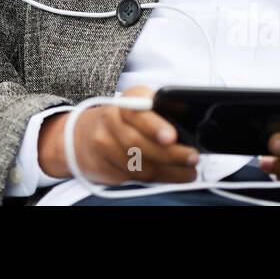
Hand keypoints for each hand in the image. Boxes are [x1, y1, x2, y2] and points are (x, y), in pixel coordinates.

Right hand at [37, 85, 199, 185]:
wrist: (85, 136)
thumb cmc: (127, 120)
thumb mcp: (144, 107)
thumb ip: (164, 113)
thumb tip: (193, 129)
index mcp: (127, 100)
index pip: (137, 109)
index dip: (153, 124)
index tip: (172, 136)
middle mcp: (112, 119)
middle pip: (138, 142)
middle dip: (169, 153)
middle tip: (192, 157)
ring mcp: (104, 144)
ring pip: (138, 163)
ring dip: (169, 170)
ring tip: (189, 171)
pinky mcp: (104, 165)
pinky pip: (134, 176)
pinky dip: (160, 178)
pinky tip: (176, 175)